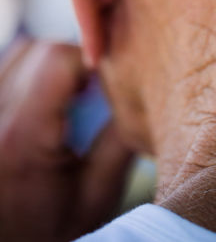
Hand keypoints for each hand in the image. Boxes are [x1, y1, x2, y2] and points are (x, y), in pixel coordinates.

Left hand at [0, 40, 133, 241]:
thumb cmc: (50, 228)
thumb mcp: (97, 194)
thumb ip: (121, 141)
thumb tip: (145, 91)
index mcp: (22, 136)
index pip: (57, 60)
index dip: (91, 58)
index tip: (109, 78)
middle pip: (40, 49)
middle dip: (75, 61)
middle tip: (94, 88)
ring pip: (23, 50)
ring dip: (53, 63)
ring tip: (72, 93)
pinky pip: (10, 64)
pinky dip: (34, 69)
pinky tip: (50, 96)